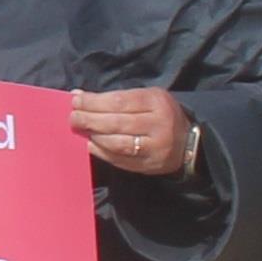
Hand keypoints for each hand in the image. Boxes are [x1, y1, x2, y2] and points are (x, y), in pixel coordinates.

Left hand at [71, 87, 200, 180]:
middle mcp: (158, 125)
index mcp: (157, 102)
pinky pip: (121, 160)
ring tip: (81, 130)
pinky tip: (91, 145)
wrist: (188, 142)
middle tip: (73, 117)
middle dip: (90, 119)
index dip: (94, 102)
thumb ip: (115, 98)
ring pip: (118, 143)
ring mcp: (155, 147)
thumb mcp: (146, 98)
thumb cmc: (160, 114)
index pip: (120, 101)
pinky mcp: (150, 165)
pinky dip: (102, 152)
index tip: (75, 101)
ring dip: (95, 136)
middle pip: (117, 122)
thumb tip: (78, 96)